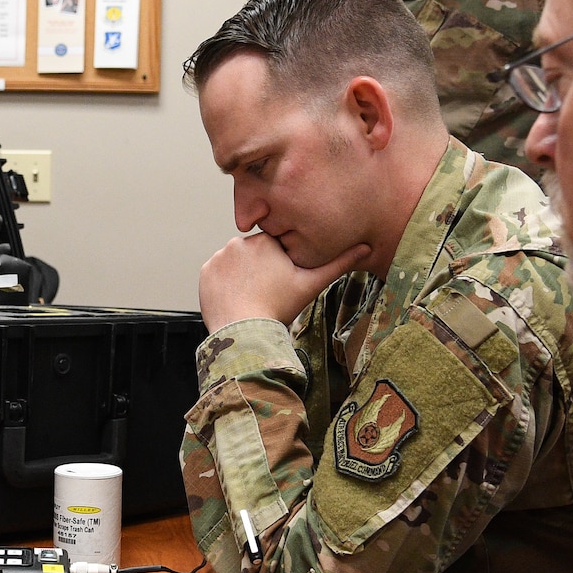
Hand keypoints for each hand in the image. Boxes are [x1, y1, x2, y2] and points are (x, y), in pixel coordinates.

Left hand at [198, 232, 368, 332]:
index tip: (281, 283)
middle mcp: (239, 242)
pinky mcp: (205, 271)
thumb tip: (367, 247)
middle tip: (267, 292)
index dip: (280, 265)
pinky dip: (225, 283)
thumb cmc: (280, 308)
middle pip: (254, 254)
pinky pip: (218, 273)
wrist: (245, 332)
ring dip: (242, 275)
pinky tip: (236, 298)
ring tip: (252, 296)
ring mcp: (219, 257)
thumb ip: (339, 264)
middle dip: (260, 269)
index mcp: (266, 240)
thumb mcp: (312, 284)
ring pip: (236, 263)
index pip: (275, 247)